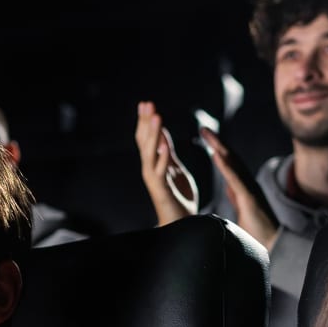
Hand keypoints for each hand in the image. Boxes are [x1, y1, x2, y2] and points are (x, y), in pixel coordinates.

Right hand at [134, 101, 199, 225]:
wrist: (182, 223)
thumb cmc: (179, 197)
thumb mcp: (174, 169)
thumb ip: (167, 152)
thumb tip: (162, 134)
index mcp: (154, 163)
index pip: (146, 137)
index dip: (146, 121)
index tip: (146, 104)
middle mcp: (150, 169)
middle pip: (145, 141)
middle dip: (146, 122)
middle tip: (147, 104)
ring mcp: (154, 179)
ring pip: (151, 153)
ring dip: (154, 135)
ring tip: (157, 117)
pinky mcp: (162, 190)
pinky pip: (161, 171)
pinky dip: (162, 158)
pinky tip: (165, 144)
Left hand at [200, 127, 279, 247]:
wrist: (273, 245)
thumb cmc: (258, 231)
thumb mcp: (242, 209)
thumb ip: (237, 196)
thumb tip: (229, 187)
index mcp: (244, 187)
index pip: (229, 164)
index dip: (218, 149)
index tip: (206, 138)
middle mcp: (248, 184)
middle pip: (231, 158)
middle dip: (217, 142)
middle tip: (203, 128)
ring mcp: (249, 190)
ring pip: (233, 164)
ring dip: (220, 148)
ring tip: (208, 135)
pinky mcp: (249, 199)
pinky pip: (235, 180)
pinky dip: (226, 167)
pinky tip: (217, 155)